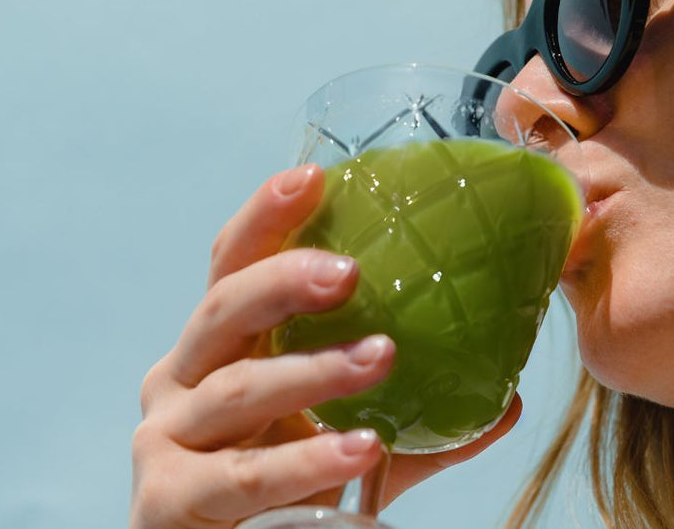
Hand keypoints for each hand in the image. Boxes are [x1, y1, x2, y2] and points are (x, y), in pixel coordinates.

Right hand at [130, 164, 522, 527]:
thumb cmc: (275, 501)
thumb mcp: (344, 450)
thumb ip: (416, 427)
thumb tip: (508, 401)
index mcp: (214, 352)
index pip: (231, 268)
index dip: (266, 219)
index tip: (313, 178)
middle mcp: (178, 382)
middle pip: (222, 310)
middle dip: (283, 281)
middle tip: (350, 271)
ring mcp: (166, 439)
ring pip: (239, 390)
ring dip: (313, 371)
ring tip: (382, 357)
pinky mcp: (168, 498)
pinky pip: (245, 473)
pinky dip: (305, 459)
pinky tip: (362, 447)